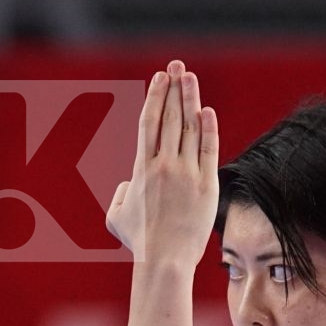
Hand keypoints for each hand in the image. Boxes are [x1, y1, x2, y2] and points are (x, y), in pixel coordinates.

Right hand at [105, 59, 219, 265]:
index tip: (160, 78)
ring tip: (190, 78)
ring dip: (190, 99)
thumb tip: (126, 186)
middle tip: (177, 66)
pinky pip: (209, 150)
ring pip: (189, 128)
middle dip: (173, 88)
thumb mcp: (116, 217)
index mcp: (141, 169)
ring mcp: (186, 174)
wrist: (164, 260)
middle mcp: (163, 165)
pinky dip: (208, 129)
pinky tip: (207, 111)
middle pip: (170, 117)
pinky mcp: (206, 185)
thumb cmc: (140, 242)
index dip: (154, 97)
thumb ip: (118, 195)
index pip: (148, 123)